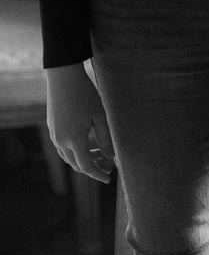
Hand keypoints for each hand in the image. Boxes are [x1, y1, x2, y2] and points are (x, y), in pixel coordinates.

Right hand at [45, 62, 115, 183]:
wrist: (63, 77)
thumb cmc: (84, 94)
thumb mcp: (99, 116)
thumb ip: (105, 139)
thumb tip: (111, 157)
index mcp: (74, 139)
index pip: (86, 166)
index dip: (98, 174)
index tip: (109, 177)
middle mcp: (61, 141)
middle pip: (77, 165)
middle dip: (93, 168)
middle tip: (108, 167)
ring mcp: (54, 135)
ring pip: (69, 157)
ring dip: (84, 160)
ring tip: (101, 154)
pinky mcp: (52, 129)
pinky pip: (63, 148)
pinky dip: (76, 151)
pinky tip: (87, 144)